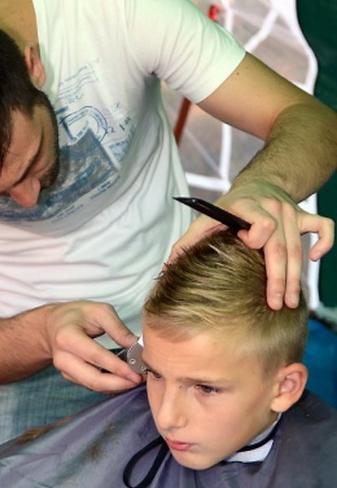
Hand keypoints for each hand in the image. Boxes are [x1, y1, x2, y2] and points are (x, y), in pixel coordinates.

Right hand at [45, 301, 143, 392]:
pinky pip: (91, 385)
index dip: (117, 367)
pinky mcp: (69, 377)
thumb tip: (137, 346)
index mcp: (67, 337)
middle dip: (119, 383)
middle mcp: (62, 357)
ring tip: (135, 380)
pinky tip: (122, 380)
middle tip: (138, 379)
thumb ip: (118, 329)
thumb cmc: (76, 315)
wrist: (53, 324)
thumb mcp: (99, 311)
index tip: (136, 372)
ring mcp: (64, 369)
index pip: (96, 357)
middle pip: (93, 379)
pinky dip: (108, 385)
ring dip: (116, 386)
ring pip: (92, 386)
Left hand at [168, 183, 333, 309]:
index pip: (263, 224)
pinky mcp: (304, 215)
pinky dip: (324, 243)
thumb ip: (187, 241)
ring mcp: (291, 212)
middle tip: (275, 305)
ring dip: (296, 278)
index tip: (244, 246)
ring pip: (298, 247)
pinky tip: (314, 258)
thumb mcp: (206, 218)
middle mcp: (273, 207)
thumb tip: (167, 268)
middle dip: (279, 279)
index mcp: (248, 205)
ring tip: (290, 302)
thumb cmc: (229, 207)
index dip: (255, 240)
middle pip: (282, 246)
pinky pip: (324, 227)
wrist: (259, 182)